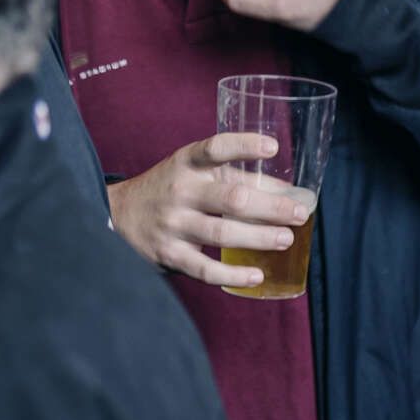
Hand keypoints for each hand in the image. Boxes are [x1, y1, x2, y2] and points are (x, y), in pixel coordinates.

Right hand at [107, 132, 311, 287]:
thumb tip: (282, 190)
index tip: (273, 147)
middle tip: (299, 212)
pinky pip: (205, 269)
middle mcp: (180, 190)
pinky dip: (233, 273)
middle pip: (231, 197)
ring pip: (223, 233)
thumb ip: (230, 176)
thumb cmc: (168, 188)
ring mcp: (174, 224)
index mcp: (186, 162)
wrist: (119, 215)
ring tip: (287, 239)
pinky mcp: (170, 254)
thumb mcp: (191, 171)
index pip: (215, 148)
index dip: (244, 145)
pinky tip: (257, 274)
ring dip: (260, 237)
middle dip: (270, 206)